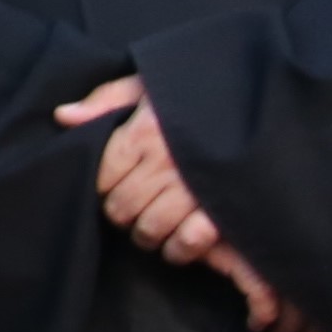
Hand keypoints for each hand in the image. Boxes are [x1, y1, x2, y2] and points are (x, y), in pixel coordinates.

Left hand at [53, 75, 304, 331]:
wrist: (269, 98)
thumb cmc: (204, 91)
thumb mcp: (154, 83)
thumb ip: (108, 99)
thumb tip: (63, 117)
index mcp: (143, 132)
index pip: (101, 176)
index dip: (105, 185)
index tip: (117, 183)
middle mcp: (165, 163)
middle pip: (121, 209)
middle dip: (123, 213)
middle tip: (136, 208)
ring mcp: (194, 189)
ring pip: (149, 230)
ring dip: (149, 235)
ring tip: (156, 226)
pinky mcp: (223, 209)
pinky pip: (187, 243)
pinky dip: (180, 248)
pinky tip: (181, 240)